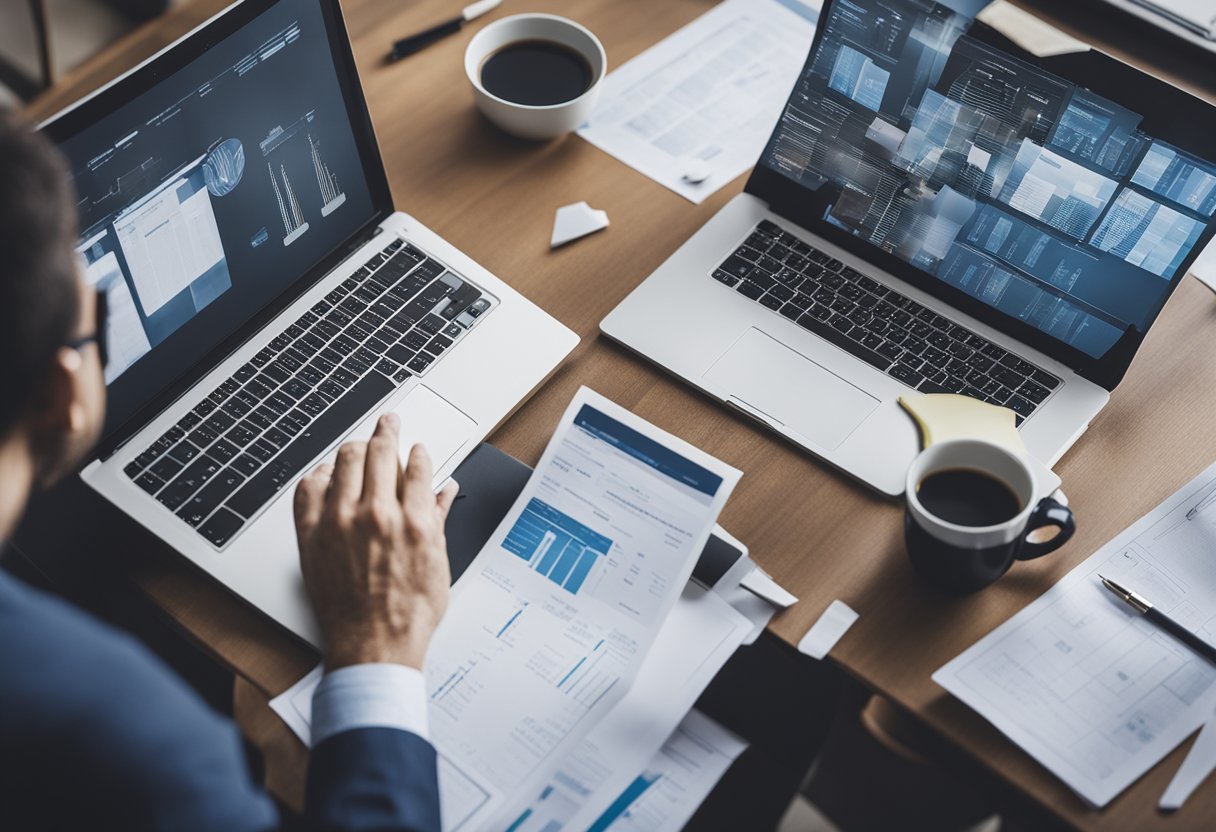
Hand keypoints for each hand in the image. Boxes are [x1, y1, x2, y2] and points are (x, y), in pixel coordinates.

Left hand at [293, 413, 458, 669]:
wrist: (374, 644)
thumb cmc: (408, 613)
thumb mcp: (438, 563)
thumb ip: (438, 519)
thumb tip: (444, 491)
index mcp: (413, 521)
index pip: (416, 465)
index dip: (417, 451)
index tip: (416, 448)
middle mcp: (376, 515)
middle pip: (379, 451)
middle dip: (387, 430)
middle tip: (388, 422)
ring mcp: (340, 522)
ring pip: (345, 460)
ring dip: (356, 448)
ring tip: (360, 447)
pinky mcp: (312, 535)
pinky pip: (310, 488)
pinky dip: (320, 475)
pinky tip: (328, 474)